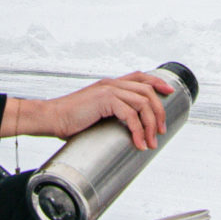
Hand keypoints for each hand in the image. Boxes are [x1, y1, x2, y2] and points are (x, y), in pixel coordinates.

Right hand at [1, 71, 172, 150]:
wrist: (51, 118)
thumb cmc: (68, 120)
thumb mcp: (93, 114)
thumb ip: (109, 115)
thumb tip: (124, 131)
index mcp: (109, 85)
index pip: (140, 77)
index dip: (157, 82)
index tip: (169, 92)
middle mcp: (111, 84)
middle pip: (147, 91)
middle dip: (158, 112)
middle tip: (159, 131)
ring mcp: (108, 90)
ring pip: (142, 102)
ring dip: (150, 124)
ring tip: (150, 141)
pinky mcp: (105, 100)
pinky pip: (130, 114)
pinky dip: (137, 130)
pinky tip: (137, 142)